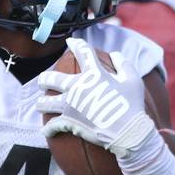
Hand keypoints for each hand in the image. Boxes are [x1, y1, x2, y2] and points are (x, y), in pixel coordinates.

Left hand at [36, 37, 155, 156]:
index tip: (71, 42)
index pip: (83, 52)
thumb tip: (115, 54)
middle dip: (44, 79)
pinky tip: (46, 131)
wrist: (127, 132)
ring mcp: (70, 105)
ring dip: (42, 103)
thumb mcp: (133, 80)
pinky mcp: (68, 122)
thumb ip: (123, 64)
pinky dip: (48, 129)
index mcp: (93, 74)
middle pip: (51, 79)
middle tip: (42, 81)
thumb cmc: (132, 105)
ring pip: (45, 103)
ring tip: (41, 104)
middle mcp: (76, 87)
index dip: (76, 45)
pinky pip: (52, 126)